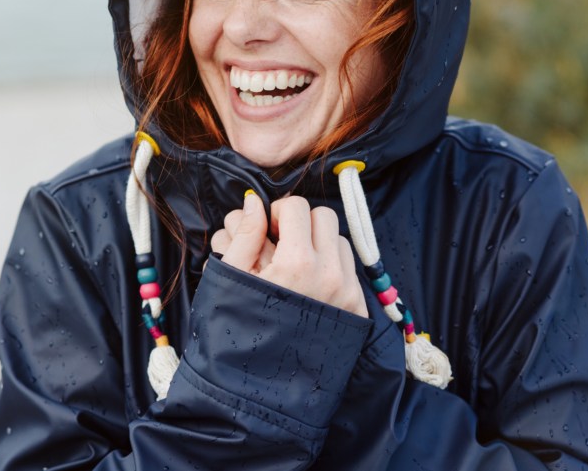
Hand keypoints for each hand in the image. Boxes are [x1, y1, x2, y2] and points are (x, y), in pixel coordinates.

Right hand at [211, 193, 366, 316]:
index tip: (266, 229)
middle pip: (324, 216)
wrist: (261, 385)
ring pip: (340, 240)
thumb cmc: (238, 330)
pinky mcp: (356, 308)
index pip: (297, 207)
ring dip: (318, 243)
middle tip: (281, 242)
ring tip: (295, 265)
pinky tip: (309, 285)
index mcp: (297, 264)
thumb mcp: (231, 278)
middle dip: (301, 222)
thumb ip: (245, 234)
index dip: (277, 212)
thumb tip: (254, 202)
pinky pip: (350, 268)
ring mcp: (347, 292)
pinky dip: (331, 266)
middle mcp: (330, 275)